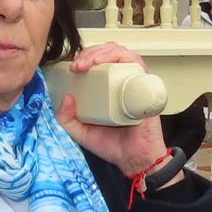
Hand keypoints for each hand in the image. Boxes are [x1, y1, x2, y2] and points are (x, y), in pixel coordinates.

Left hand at [56, 42, 167, 175]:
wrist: (133, 159)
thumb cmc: (113, 145)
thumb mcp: (80, 132)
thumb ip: (66, 118)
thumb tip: (66, 97)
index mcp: (107, 89)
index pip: (99, 60)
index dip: (84, 57)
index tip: (71, 67)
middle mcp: (122, 82)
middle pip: (109, 51)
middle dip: (90, 52)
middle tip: (77, 64)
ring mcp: (134, 83)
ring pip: (122, 53)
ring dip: (103, 52)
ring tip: (88, 63)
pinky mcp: (145, 86)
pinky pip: (137, 64)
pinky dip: (122, 57)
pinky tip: (106, 63)